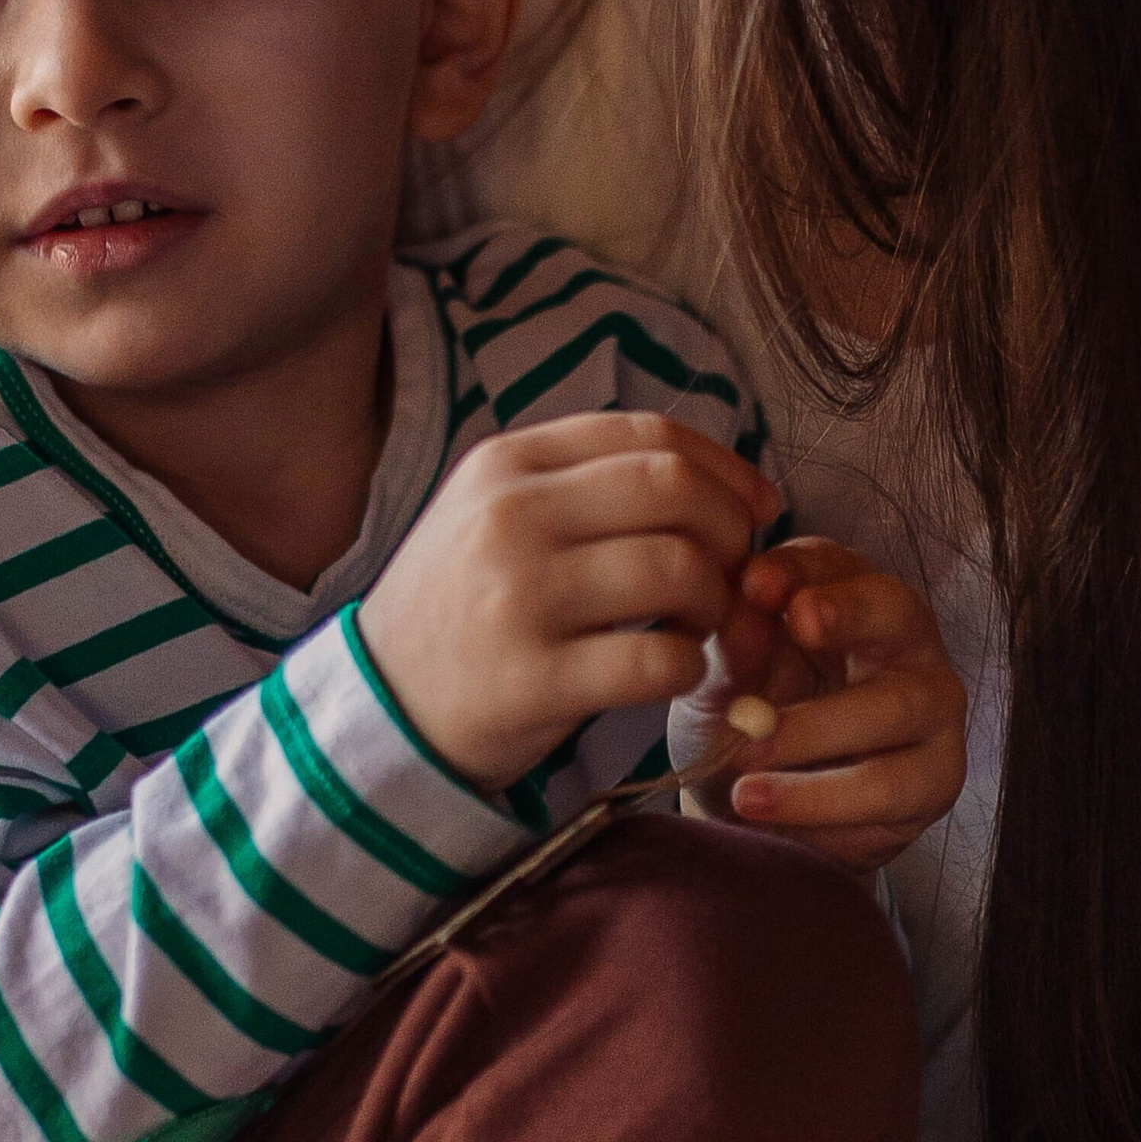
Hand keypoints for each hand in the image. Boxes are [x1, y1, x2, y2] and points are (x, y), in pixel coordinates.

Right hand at [358, 413, 778, 791]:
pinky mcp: (533, 681)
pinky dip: (690, 666)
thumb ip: (586, 484)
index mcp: (508, 463)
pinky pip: (658, 660)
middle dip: (731, 530)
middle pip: (674, 490)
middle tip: (733, 573)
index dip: (725, 467)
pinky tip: (674, 671)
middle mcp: (511, 516)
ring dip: (716, 601)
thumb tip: (717, 477)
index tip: (756, 506)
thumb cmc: (465, 606)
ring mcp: (519, 598)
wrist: (383, 707)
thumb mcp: (496, 514)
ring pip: (677, 568)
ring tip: (700, 624)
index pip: (650, 434)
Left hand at [676, 537, 967, 874]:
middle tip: (784, 654)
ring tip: (744, 783)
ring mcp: (933, 711)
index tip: (754, 586)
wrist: (756, 799)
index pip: (834, 564)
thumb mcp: (723, 676)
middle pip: (895, 615)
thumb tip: (743, 606)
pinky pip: (889, 795)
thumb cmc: (746, 712)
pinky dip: (824, 809)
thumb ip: (733, 641)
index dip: (798, 571)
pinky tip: (773, 818)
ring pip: (893, 713)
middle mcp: (907, 643)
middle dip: (845, 620)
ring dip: (814, 750)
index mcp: (849, 594)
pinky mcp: (935, 779)